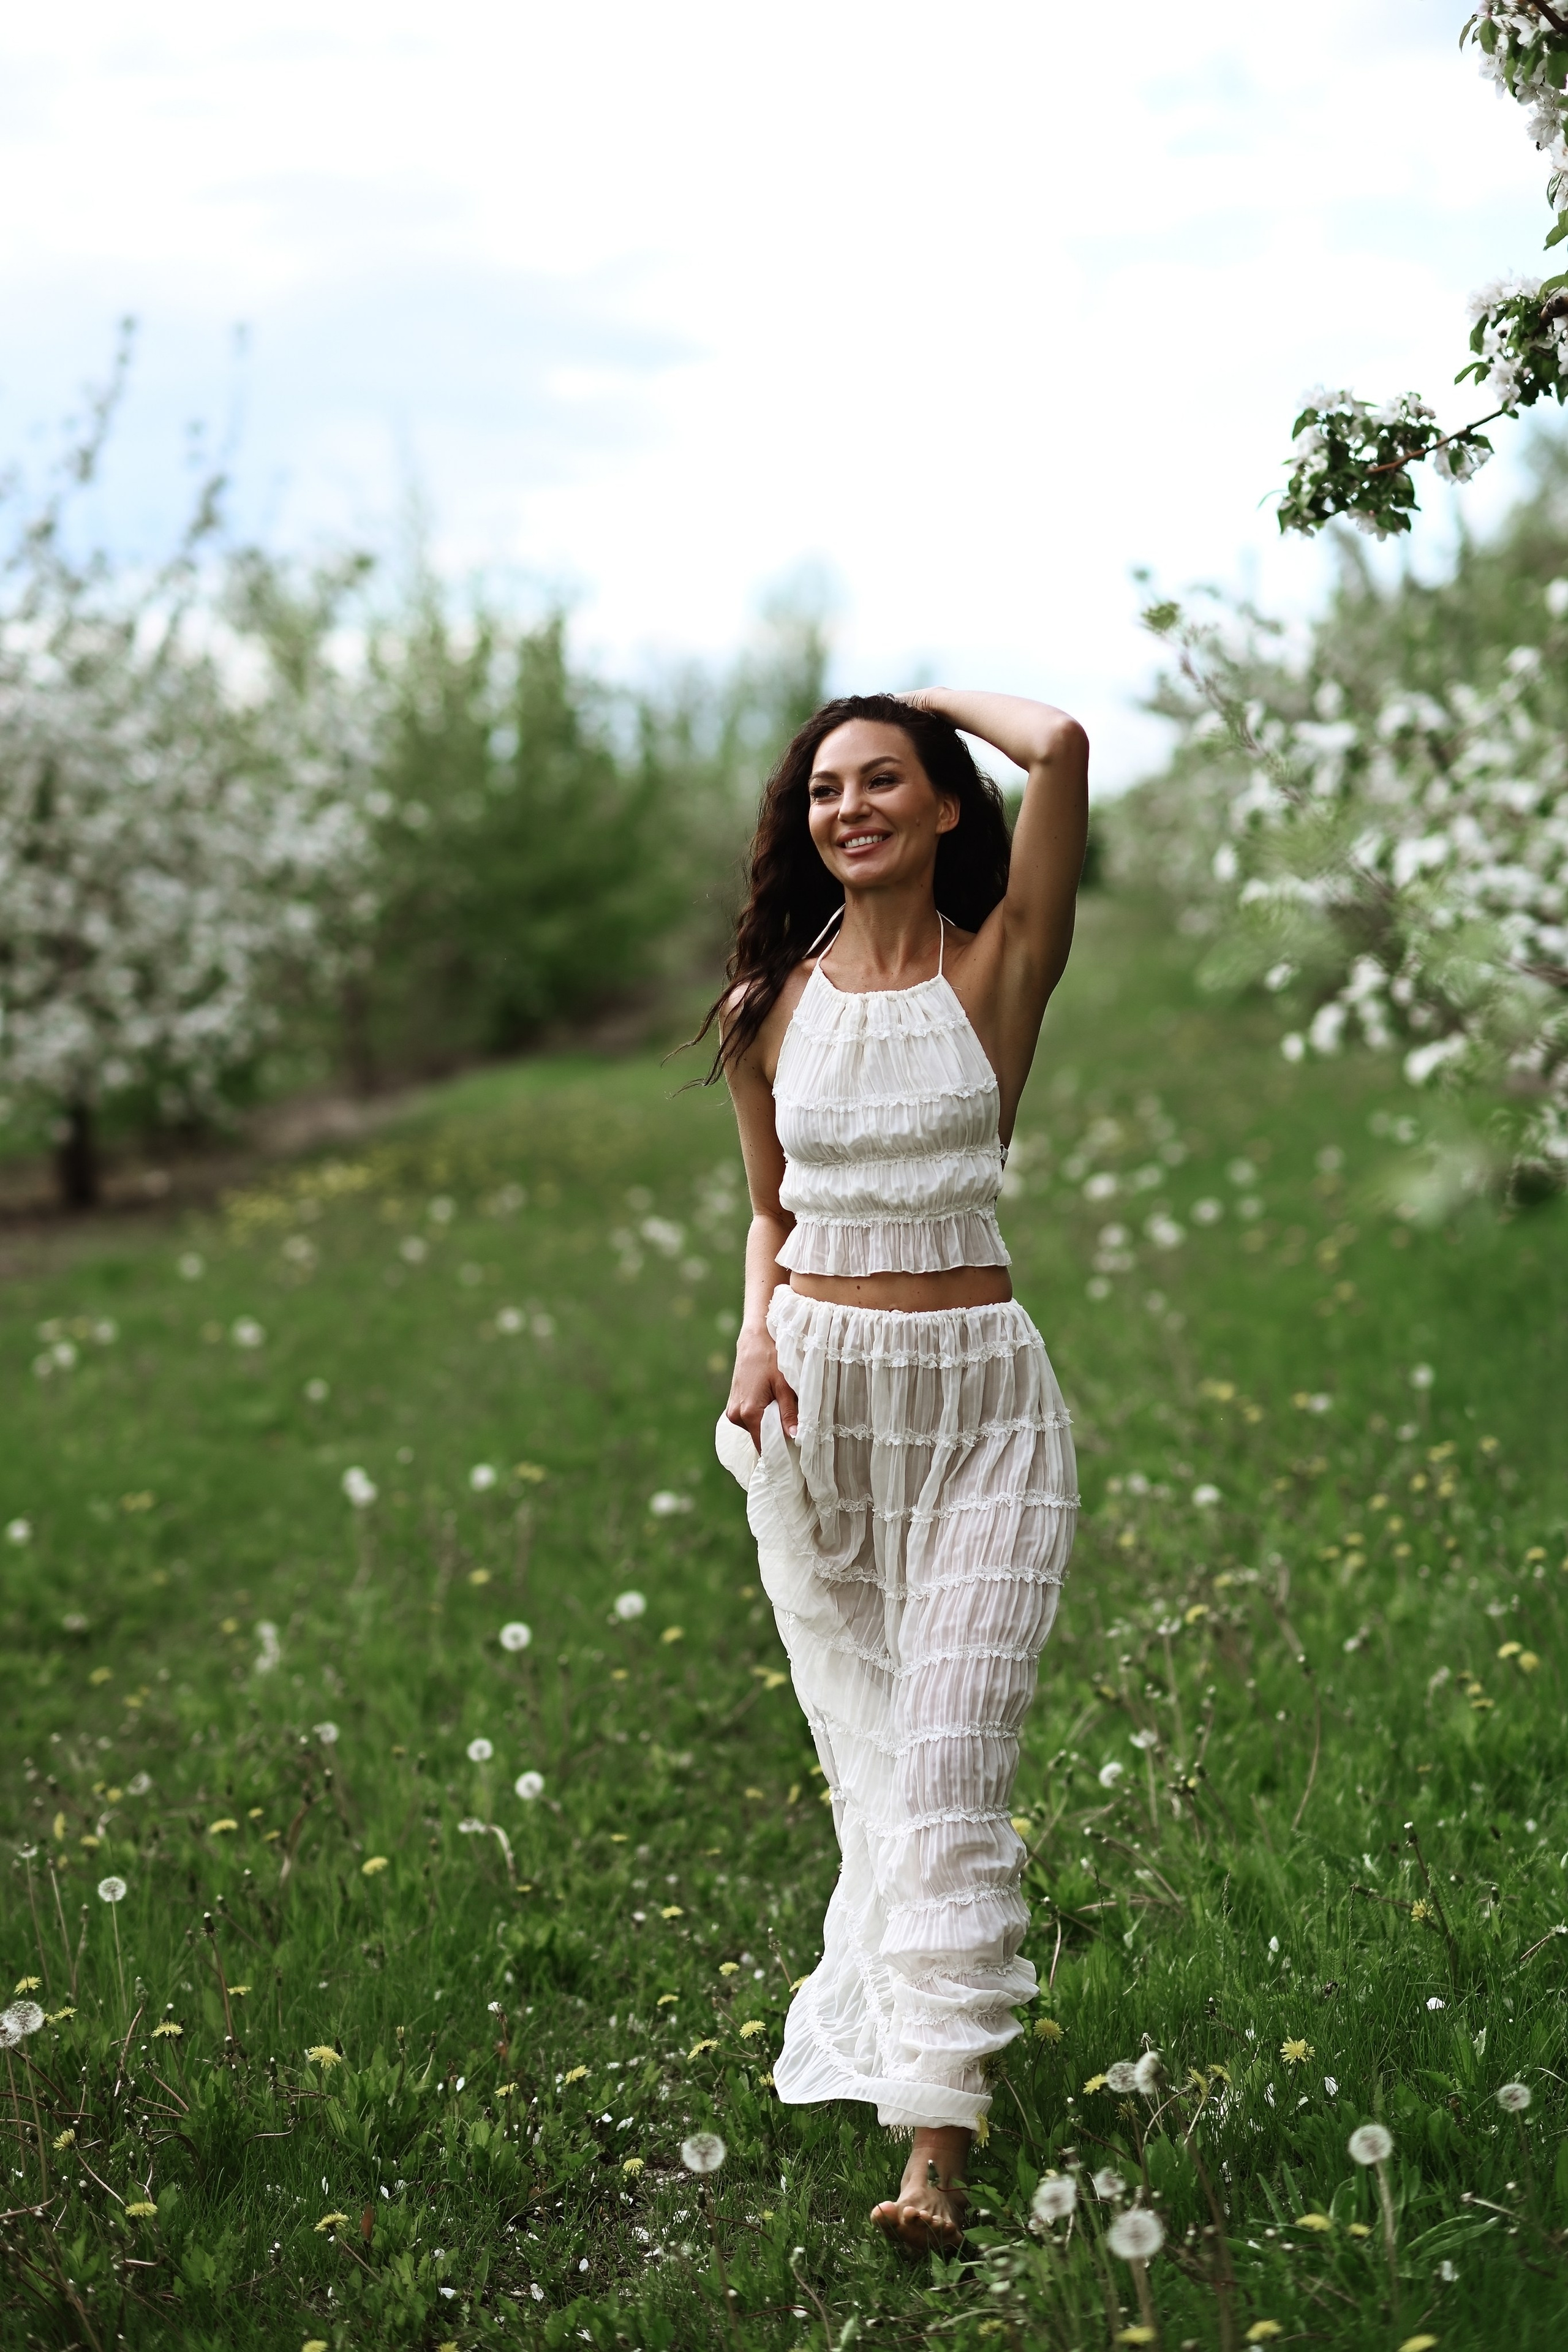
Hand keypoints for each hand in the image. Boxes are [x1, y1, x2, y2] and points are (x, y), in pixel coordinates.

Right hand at [725, 1323, 798, 1448]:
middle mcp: (736, 1415)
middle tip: (794, 1426)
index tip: (793, 1455)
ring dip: (769, 1424)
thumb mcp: (785, 1385)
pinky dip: (761, 1416)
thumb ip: (789, 1413)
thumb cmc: (772, 1357)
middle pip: (759, 1438)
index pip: (763, 1446)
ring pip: (755, 1428)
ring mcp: (732, 1410)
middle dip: (776, 1436)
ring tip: (782, 1407)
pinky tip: (771, 1402)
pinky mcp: (732, 1404)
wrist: (755, 1337)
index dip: (779, 1452)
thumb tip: (795, 1437)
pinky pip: (749, 1419)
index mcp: (749, 1412)